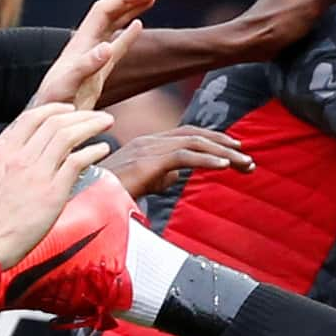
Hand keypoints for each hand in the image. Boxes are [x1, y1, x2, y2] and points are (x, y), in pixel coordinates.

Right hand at [0, 100, 115, 268]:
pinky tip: (102, 149)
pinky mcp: (53, 191)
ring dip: (91, 126)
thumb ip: (4, 164)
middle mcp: (21, 158)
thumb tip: (15, 157)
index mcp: (5, 154)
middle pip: (55, 123)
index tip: (68, 109)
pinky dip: (93, 151)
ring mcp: (38, 173)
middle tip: (97, 115)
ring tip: (105, 123)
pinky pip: (77, 162)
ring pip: (68, 136)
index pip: (31, 118)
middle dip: (81, 115)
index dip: (54, 109)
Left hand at [36, 0, 158, 107]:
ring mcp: (93, 56)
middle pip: (110, 11)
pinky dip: (128, 33)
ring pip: (114, 24)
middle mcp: (86, 44)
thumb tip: (107, 47)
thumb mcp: (68, 85)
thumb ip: (87, 65)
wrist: (48, 121)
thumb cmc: (54, 104)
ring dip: (131, 8)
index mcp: (81, 43)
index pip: (104, 10)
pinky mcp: (98, 70)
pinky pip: (116, 45)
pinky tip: (138, 24)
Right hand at [102, 126, 253, 199]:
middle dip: (225, 146)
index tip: (236, 152)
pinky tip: (225, 166)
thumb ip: (161, 176)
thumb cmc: (109, 194)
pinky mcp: (148, 162)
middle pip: (195, 136)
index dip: (214, 141)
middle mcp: (150, 141)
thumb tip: (178, 176)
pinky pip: (184, 156)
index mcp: (149, 144)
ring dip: (224, 154)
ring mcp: (148, 149)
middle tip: (249, 160)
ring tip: (245, 164)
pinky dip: (207, 160)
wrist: (86, 200)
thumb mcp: (142, 183)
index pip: (188, 135)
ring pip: (194, 143)